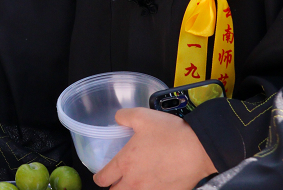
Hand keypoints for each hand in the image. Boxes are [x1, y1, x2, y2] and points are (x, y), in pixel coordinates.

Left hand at [93, 108, 215, 189]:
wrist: (197, 149)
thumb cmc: (168, 132)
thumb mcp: (142, 116)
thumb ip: (124, 116)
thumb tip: (117, 119)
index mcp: (125, 163)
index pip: (103, 179)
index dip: (99, 177)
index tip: (102, 175)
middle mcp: (135, 182)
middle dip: (114, 187)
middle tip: (117, 180)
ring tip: (134, 183)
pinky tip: (152, 185)